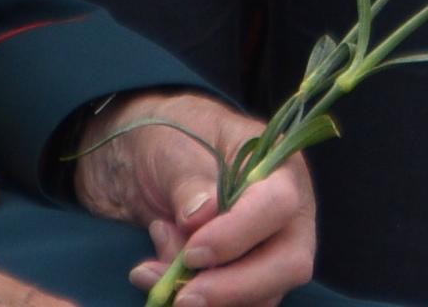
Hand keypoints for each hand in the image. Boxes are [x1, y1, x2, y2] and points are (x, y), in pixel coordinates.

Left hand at [68, 89, 317, 306]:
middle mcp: (284, 214)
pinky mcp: (240, 277)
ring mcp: (266, 250)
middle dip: (235, 286)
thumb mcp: (172, 147)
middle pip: (288, 263)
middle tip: (183, 297)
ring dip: (207, 297)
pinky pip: (230, 305)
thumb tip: (201, 217)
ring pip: (262, 296)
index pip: (278, 205)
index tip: (193, 251)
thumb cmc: (167, 138)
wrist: (139, 157)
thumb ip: (189, 180)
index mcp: (278, 166)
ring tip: (150, 269)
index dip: (239, 234)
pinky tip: (153, 276)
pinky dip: (192, 301)